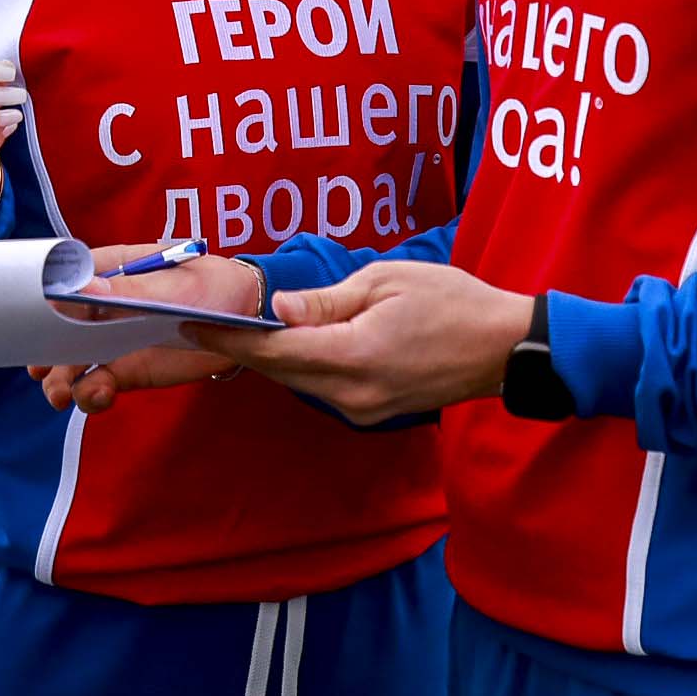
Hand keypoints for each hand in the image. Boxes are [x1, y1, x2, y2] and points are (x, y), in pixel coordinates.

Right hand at [33, 246, 261, 411]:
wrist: (247, 319)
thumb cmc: (212, 286)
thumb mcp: (176, 286)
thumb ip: (130, 291)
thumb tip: (80, 289)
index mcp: (109, 270)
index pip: (61, 281)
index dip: (38, 301)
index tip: (22, 321)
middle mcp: (102, 306)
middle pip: (57, 328)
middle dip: (43, 351)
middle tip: (42, 372)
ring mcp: (112, 340)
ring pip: (70, 362)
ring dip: (61, 379)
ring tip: (66, 394)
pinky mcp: (127, 369)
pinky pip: (97, 384)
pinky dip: (91, 394)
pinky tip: (99, 396)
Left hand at [209, 261, 532, 423]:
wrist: (505, 348)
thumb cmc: (452, 301)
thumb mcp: (387, 282)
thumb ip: (328, 302)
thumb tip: (279, 310)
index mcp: (355, 356)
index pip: (277, 351)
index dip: (230, 338)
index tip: (191, 324)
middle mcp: (354, 394)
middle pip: (283, 372)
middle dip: (244, 349)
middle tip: (203, 324)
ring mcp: (366, 410)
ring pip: (303, 383)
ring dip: (274, 359)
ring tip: (239, 332)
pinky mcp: (376, 413)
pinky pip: (326, 388)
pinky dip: (304, 368)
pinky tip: (294, 345)